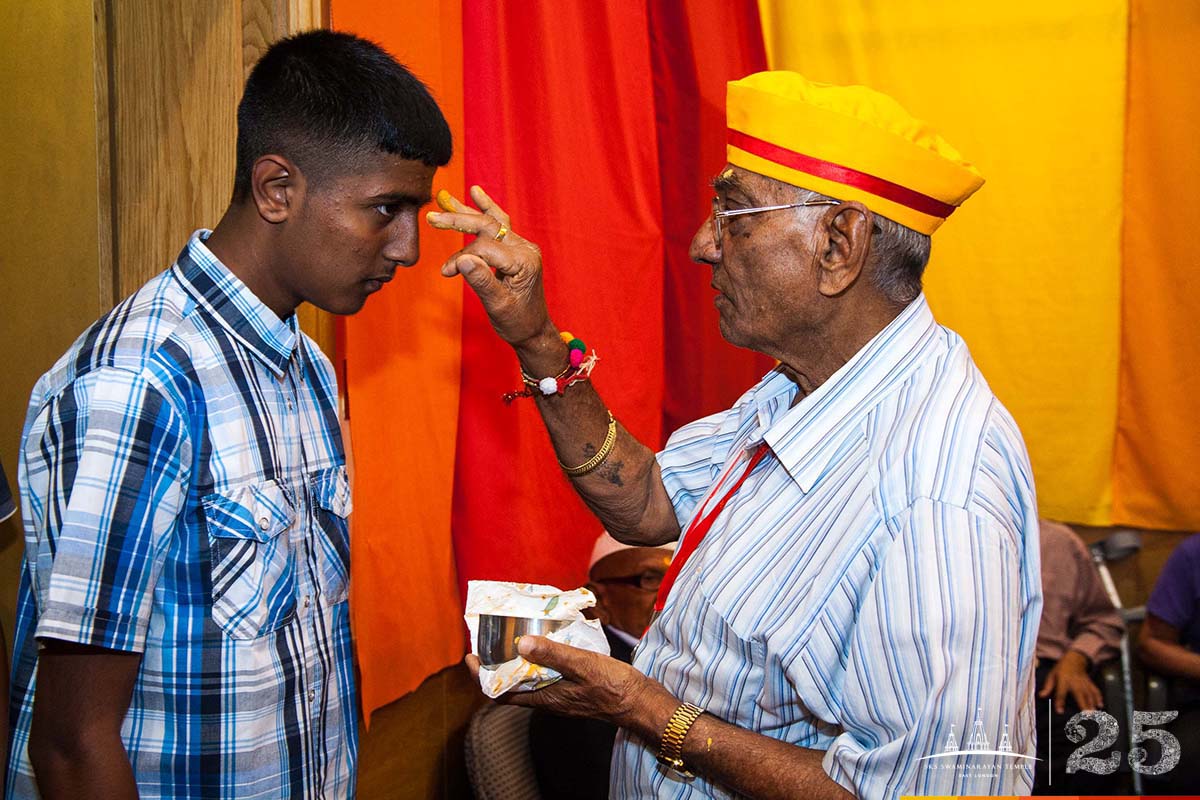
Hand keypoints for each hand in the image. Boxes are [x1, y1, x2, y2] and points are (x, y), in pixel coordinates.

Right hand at [426, 186, 553, 347]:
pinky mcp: (515, 249)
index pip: (485, 248)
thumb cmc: (517, 322)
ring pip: (492, 221)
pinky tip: (475, 194)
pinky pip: (499, 225)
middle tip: (432, 217)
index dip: (462, 258)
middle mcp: (525, 249)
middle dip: (459, 221)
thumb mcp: (498, 305)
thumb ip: (481, 281)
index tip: (447, 272)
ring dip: (468, 210)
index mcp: (523, 262)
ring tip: (446, 198)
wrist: (533, 330)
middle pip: (488, 227)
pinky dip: (485, 211)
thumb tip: (461, 260)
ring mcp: (521, 247)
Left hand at [465, 635, 662, 727]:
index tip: (471, 655)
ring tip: (515, 633)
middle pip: (510, 684)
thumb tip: (521, 644)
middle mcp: (547, 699)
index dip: (480, 676)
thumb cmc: (614, 687)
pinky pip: (546, 674)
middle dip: (497, 662)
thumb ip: (553, 654)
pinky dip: (539, 658)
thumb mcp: (582, 665)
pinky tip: (548, 640)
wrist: (641, 702)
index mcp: (544, 697)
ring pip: (528, 678)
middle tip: (491, 637)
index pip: (499, 693)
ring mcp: (559, 694)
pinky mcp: (572, 688)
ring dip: (517, 659)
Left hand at [1039, 649, 1102, 712]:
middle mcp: (1075, 683)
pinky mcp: (1090, 683)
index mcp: (1063, 681)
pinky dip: (1099, 698)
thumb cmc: (1061, 669)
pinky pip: (1095, 691)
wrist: (1074, 659)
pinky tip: (1100, 705)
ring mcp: (1084, 683)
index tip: (1060, 711)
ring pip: (1089, 695)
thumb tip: (1041, 696)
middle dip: (1083, 705)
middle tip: (1087, 716)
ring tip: (1095, 715)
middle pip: (1079, 695)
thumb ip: (1047, 686)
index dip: (1059, 702)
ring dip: (1092, 705)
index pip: (1060, 693)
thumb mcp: (1052, 675)